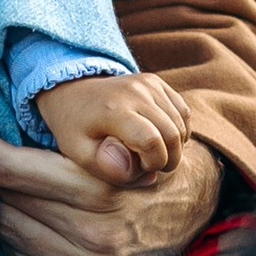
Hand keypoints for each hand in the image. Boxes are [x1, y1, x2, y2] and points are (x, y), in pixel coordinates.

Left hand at [0, 130, 222, 255]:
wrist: (193, 211)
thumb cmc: (143, 168)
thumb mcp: (114, 148)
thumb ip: (65, 148)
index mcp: (102, 191)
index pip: (14, 169)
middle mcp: (97, 236)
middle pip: (10, 203)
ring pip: (14, 234)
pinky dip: (15, 241)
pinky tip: (12, 222)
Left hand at [32, 68, 192, 184]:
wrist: (72, 93)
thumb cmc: (76, 129)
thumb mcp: (81, 154)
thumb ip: (110, 169)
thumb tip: (147, 173)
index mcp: (112, 109)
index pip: (151, 141)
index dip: (153, 162)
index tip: (140, 168)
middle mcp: (133, 91)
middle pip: (172, 134)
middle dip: (168, 159)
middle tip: (151, 167)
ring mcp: (147, 83)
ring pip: (181, 124)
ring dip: (175, 147)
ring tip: (153, 153)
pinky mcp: (156, 82)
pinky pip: (183, 111)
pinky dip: (179, 130)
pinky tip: (162, 139)